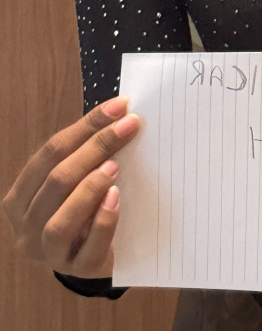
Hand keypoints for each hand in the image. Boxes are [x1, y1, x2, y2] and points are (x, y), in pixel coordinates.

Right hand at [2, 97, 140, 277]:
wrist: (94, 255)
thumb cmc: (84, 208)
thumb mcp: (76, 181)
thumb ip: (86, 155)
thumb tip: (118, 114)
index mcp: (20, 198)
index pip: (49, 153)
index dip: (84, 127)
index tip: (119, 107)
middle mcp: (26, 227)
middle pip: (55, 181)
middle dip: (94, 148)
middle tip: (126, 128)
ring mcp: (49, 254)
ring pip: (59, 222)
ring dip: (89, 189)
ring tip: (115, 166)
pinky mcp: (78, 270)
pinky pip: (88, 248)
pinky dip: (103, 221)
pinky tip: (116, 198)